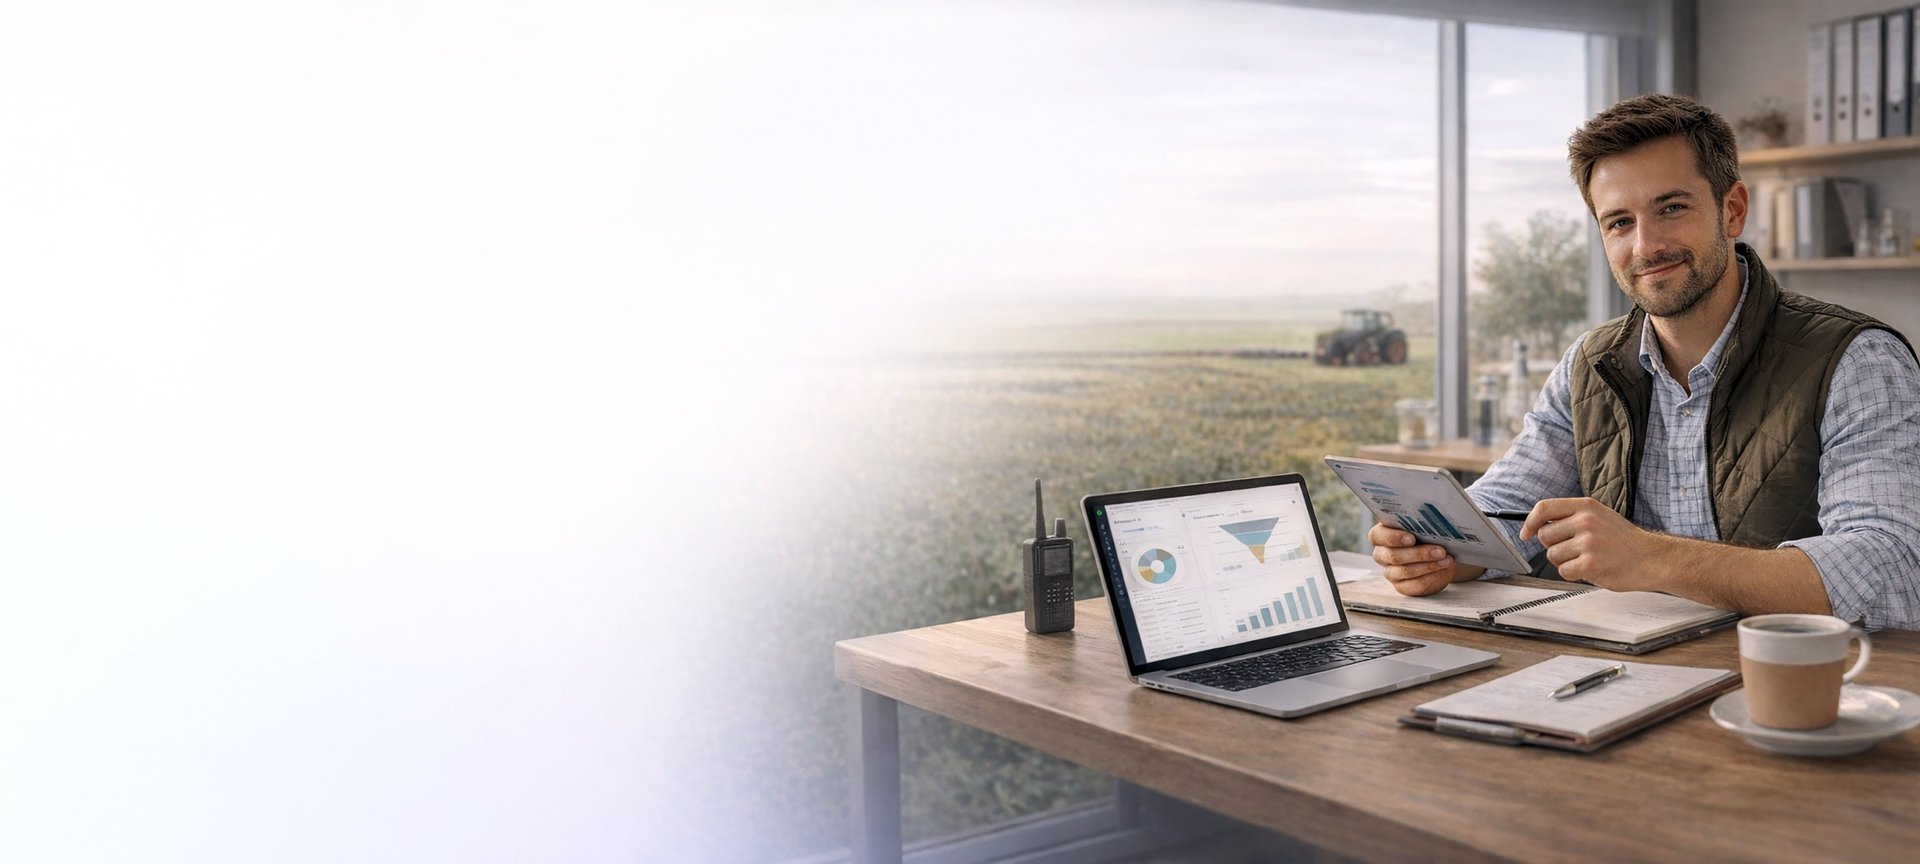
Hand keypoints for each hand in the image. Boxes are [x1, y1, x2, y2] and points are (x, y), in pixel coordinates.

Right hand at [1368, 521, 1455, 595]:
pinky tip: (1444, 570)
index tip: (1412, 538)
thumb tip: (1434, 522)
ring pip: (1405, 571)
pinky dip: (1432, 578)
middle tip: (1440, 550)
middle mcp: (1382, 554)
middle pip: (1393, 556)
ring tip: (1447, 560)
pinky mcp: (1402, 586)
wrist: (1437, 553)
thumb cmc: (1426, 534)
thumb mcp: (1422, 526)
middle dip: (1419, 554)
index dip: (1393, 537)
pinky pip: (1415, 585)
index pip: (1377, 536)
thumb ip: (1421, 523)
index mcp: (1381, 535)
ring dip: (1429, 565)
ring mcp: (1390, 572)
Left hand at [1520, 498, 1667, 590]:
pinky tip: (1592, 568)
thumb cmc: (1623, 540)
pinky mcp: (1590, 564)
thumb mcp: (1599, 516)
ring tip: (1588, 558)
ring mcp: (1588, 543)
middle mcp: (1586, 521)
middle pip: (1545, 536)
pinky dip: (1574, 574)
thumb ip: (1571, 517)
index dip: (1530, 522)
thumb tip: (1537, 525)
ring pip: (1553, 556)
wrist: (1652, 559)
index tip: (1526, 534)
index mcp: (1586, 506)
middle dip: (1554, 546)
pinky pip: (1564, 571)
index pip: (1544, 508)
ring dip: (1566, 561)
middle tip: (1575, 549)